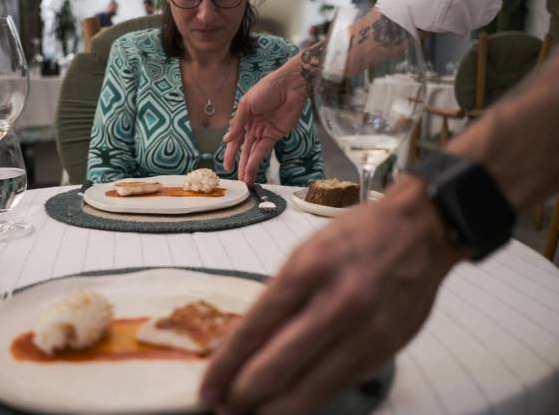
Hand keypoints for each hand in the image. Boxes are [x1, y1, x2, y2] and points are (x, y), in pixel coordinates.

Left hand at [200, 177, 463, 413]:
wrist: (420, 231)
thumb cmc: (356, 237)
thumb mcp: (305, 254)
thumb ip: (280, 299)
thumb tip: (248, 345)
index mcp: (306, 270)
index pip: (253, 329)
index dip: (224, 366)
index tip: (207, 388)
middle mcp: (335, 303)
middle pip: (275, 367)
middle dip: (242, 395)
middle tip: (224, 406)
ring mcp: (364, 331)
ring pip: (308, 389)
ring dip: (273, 409)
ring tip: (252, 413)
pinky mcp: (385, 350)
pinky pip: (337, 385)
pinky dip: (308, 397)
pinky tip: (290, 401)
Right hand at [223, 68, 307, 185]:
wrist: (290, 85)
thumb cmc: (267, 88)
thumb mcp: (247, 104)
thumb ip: (237, 123)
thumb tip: (226, 139)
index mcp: (244, 119)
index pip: (234, 140)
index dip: (230, 153)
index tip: (226, 166)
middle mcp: (253, 127)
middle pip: (244, 150)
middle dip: (240, 165)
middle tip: (237, 180)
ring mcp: (264, 132)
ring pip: (253, 153)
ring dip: (249, 167)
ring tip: (245, 181)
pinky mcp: (276, 135)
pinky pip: (264, 150)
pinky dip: (257, 160)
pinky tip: (252, 169)